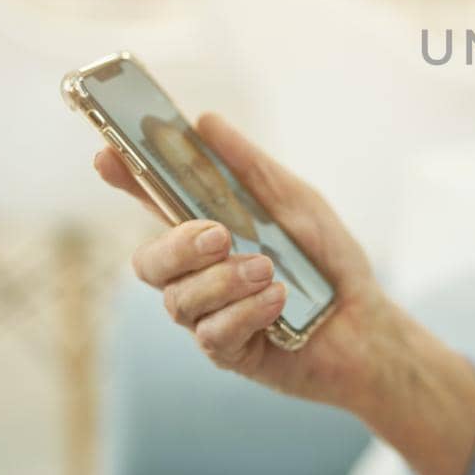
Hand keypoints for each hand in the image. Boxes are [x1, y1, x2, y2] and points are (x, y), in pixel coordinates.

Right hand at [97, 113, 384, 402]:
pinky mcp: (228, 352)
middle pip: (148, 262)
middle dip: (177, 245)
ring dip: (224, 281)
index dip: (125, 180)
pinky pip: (212, 334)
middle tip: (219, 235)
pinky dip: (247, 313)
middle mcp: (197, 275)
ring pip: (178, 300)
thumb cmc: (328, 260)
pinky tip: (278, 301)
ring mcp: (208, 315)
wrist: (367, 324)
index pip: (154, 202)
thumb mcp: (297, 203)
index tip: (107, 155)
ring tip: (268, 269)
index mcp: (207, 231)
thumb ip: (251, 168)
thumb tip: (206, 121)